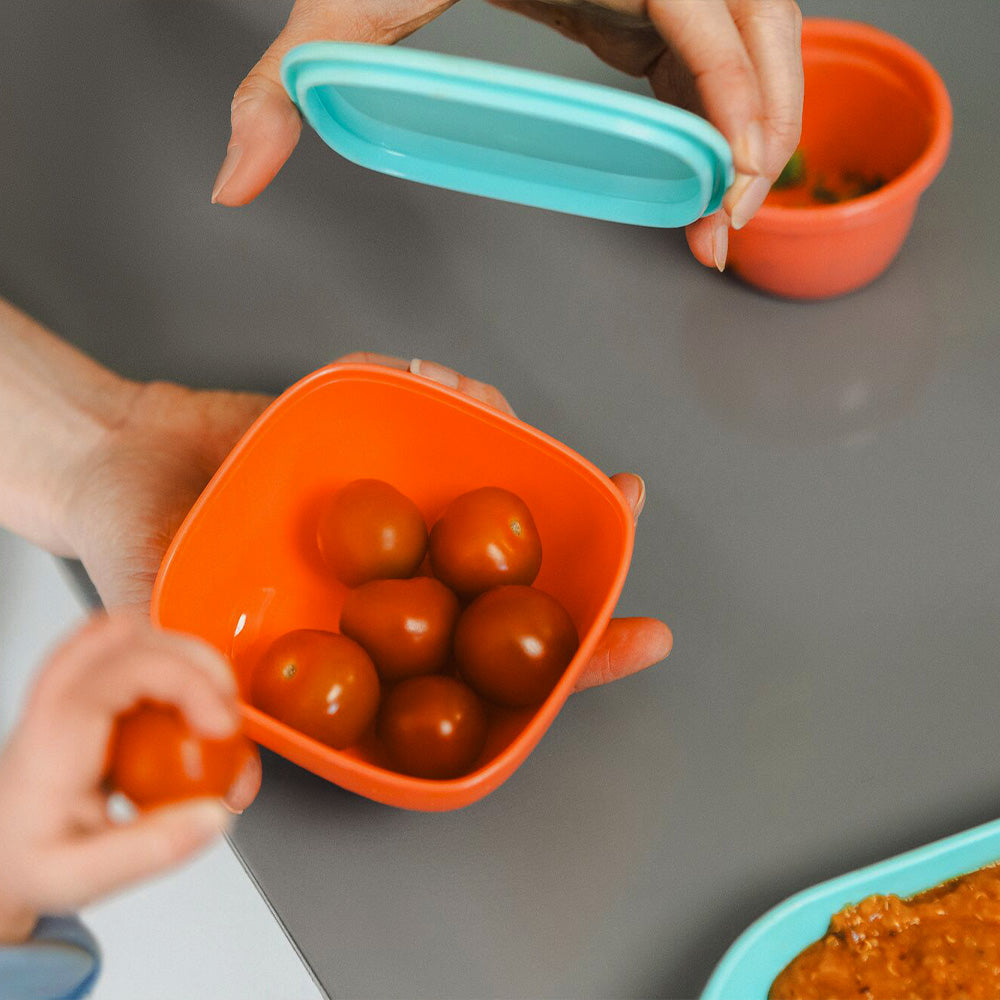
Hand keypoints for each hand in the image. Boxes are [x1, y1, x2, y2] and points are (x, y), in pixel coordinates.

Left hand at [0, 615, 237, 943]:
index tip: (222, 727)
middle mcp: (57, 698)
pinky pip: (128, 648)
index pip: (126, 670)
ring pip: (130, 630)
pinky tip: (186, 702)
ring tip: (210, 706)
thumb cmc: (24, 859)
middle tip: (225, 716)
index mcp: (56, 735)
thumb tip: (214, 814)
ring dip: (184, 657)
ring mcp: (67, 685)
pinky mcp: (83, 686)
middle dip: (198, 663)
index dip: (189, 683)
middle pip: (132, 635)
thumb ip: (149, 851)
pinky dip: (169, 661)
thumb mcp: (78, 878)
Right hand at [65, 356, 668, 703]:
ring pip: (479, 494)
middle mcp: (396, 583)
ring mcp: (390, 517)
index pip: (488, 671)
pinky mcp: (369, 449)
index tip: (645, 639)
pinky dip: (449, 399)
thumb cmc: (140, 551)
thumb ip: (212, 693)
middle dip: (580, 543)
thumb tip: (243, 764)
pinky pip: (428, 424)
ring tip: (524, 428)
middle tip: (630, 502)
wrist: (114, 464)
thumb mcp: (169, 639)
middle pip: (508, 577)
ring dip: (517, 456)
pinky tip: (452, 388)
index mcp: (373, 646)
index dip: (573, 665)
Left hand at [211, 0, 801, 272]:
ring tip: (723, 208)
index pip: (705, 12)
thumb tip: (233, 181)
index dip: (736, 100)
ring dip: (754, 119)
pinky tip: (696, 162)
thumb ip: (283, 85)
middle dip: (765, 126)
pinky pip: (708, 40)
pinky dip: (716, 103)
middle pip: (758, 23)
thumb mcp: (340, 4)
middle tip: (733, 223)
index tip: (734, 181)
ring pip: (751, 31)